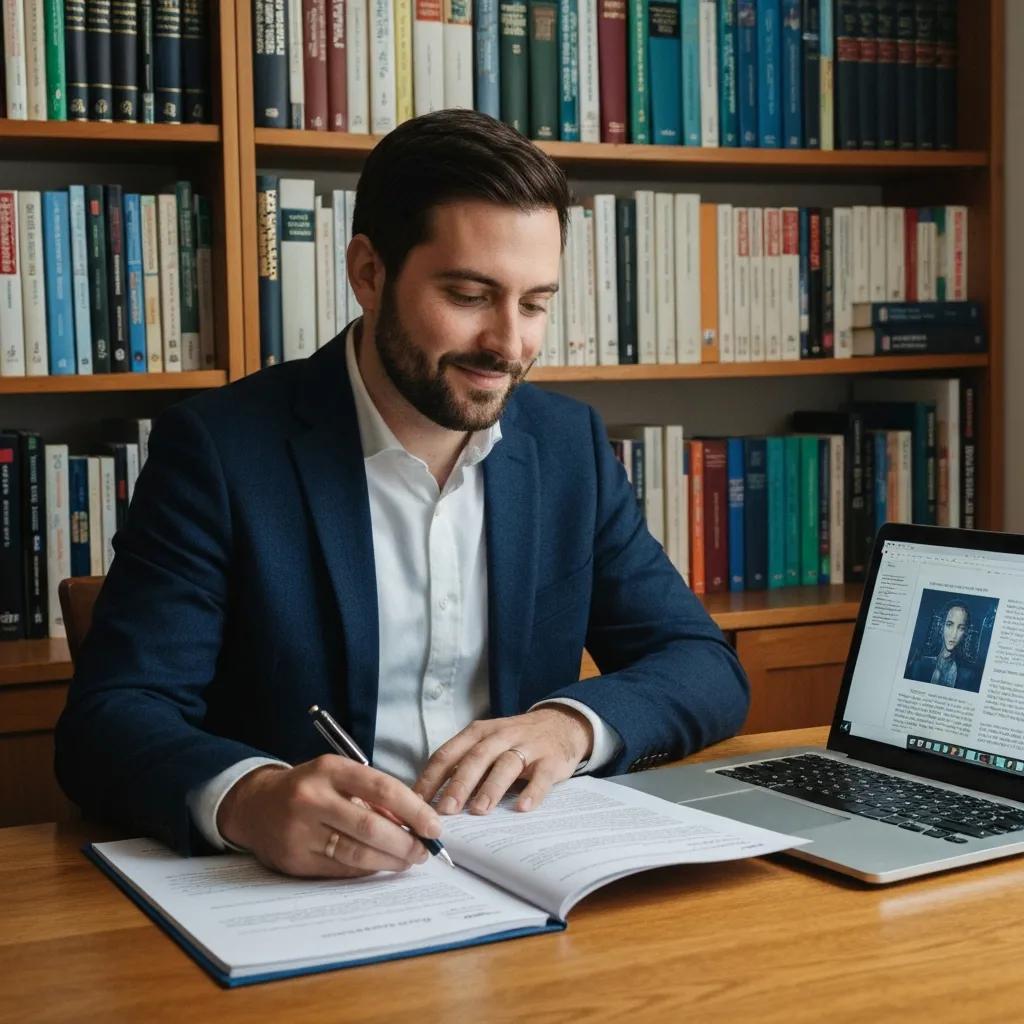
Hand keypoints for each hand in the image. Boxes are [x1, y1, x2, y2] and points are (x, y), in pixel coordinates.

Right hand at [216, 757, 442, 878]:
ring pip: (357, 853)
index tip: (433, 825)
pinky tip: (379, 866)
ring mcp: (301, 831)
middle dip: (405, 842)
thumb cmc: (309, 787)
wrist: (255, 805)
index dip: (413, 809)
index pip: (382, 789)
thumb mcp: (338, 776)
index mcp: (329, 770)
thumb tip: (413, 821)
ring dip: (390, 860)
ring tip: (408, 860)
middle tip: (424, 850)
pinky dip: (366, 870)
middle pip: (371, 826)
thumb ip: (372, 795)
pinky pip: (340, 870)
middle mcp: (313, 799)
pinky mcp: (294, 859)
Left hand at [413, 706, 593, 815]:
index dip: (431, 777)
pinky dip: (532, 792)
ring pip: (506, 764)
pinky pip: (541, 776)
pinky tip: (522, 807)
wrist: (560, 724)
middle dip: (459, 784)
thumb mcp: (486, 744)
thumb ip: (463, 766)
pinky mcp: (550, 760)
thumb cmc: (514, 741)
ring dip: (491, 787)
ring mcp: (527, 746)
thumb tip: (431, 802)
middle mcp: (500, 736)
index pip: (448, 753)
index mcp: (478, 733)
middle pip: (476, 758)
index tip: (417, 802)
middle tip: (446, 809)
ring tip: (479, 810)